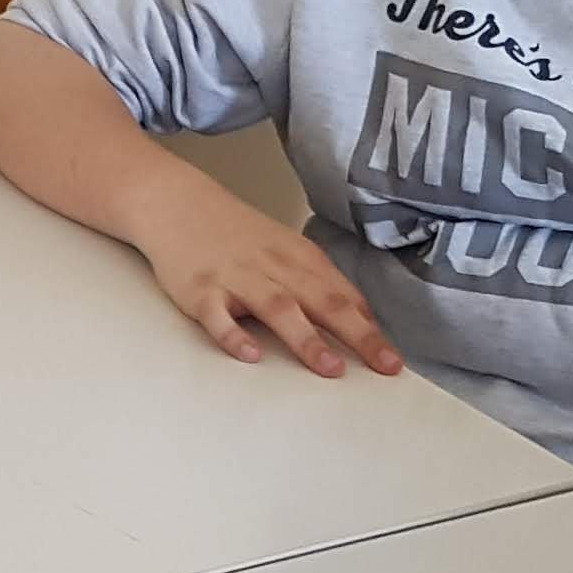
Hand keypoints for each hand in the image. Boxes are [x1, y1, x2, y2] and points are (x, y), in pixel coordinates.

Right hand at [125, 173, 403, 376]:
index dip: (371, 328)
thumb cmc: (237, 235)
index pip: (343, 295)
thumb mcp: (285, 250)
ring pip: (278, 308)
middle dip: (357, 336)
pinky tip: (251, 356)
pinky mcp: (200, 291)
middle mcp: (274, 267)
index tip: (394, 361)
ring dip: (306, 339)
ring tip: (331, 369)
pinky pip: (218, 317)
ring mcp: (236, 279)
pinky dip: (234, 336)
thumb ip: (319, 283)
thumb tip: (361, 318)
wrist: (178, 203)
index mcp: (299, 259)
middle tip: (384, 366)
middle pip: (322, 302)